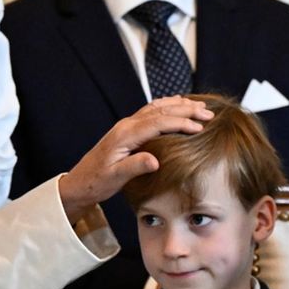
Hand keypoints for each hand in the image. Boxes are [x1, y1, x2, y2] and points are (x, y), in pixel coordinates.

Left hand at [59, 97, 212, 220]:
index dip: (181, 123)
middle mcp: (126, 125)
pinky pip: (151, 112)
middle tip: (208, 113)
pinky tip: (177, 105)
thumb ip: (134, 167)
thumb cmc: (96, 182)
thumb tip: (155, 161)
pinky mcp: (127, 130)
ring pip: (157, 107)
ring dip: (179, 105)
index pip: (158, 122)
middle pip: (160, 110)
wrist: (79, 183)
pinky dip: (167, 106)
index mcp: (125, 135)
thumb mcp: (115, 178)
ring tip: (200, 106)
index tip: (200, 127)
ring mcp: (126, 125)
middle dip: (186, 110)